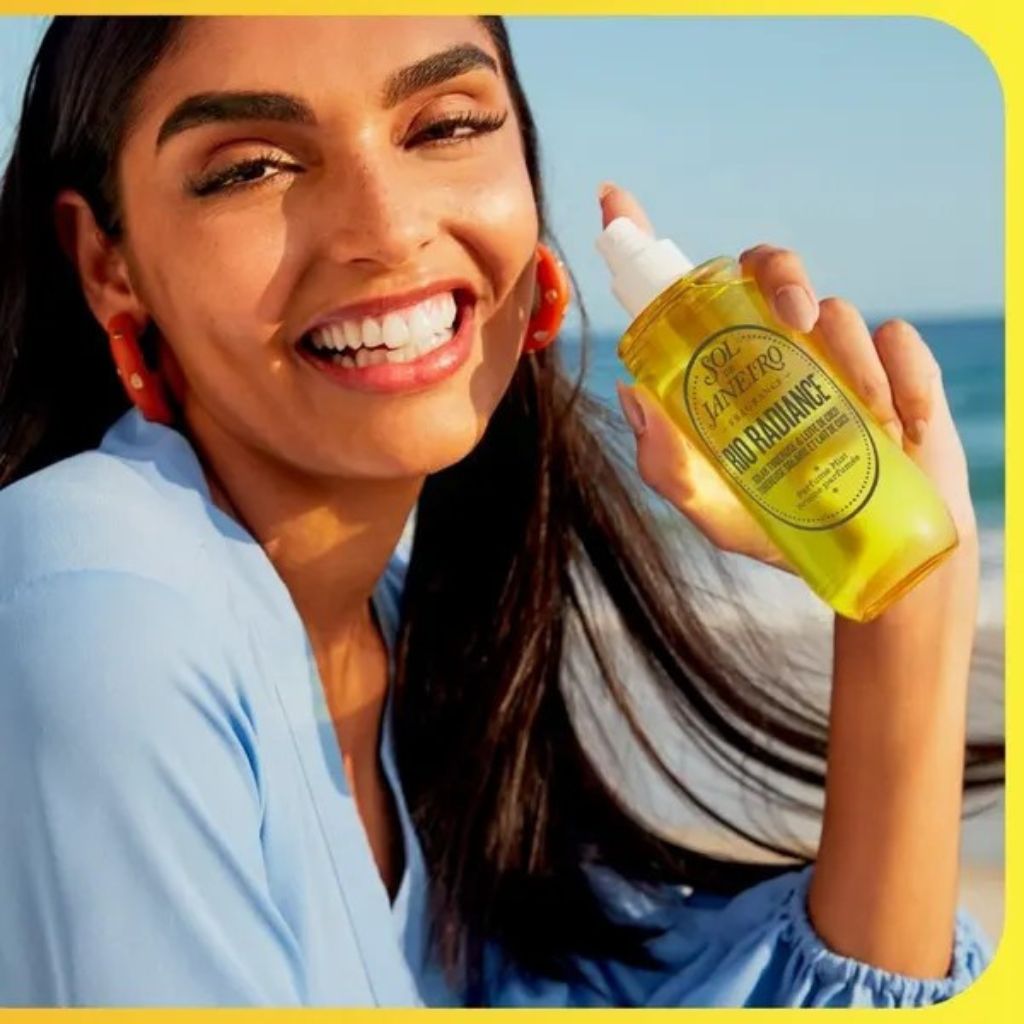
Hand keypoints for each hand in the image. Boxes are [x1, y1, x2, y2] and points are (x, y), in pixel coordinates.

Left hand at [600, 182, 976, 569]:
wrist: (875, 559)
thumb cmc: (782, 530)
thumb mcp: (714, 513)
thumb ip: (670, 470)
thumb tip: (633, 397)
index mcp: (722, 372)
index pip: (678, 296)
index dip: (641, 241)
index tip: (610, 199)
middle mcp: (773, 349)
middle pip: (765, 267)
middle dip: (780, 276)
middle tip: (794, 320)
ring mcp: (834, 355)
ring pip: (836, 308)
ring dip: (849, 358)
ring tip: (864, 420)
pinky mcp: (896, 366)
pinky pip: (897, 340)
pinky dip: (901, 377)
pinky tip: (900, 426)